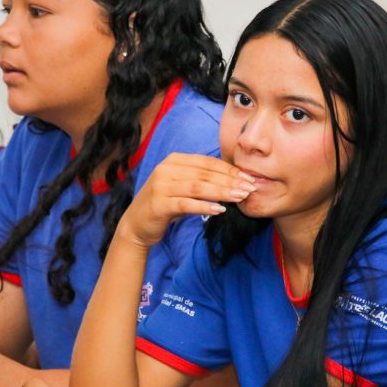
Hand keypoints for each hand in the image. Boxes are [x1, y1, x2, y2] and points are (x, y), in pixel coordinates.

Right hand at [117, 153, 255, 248]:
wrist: (136, 225)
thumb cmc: (165, 205)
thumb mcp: (182, 187)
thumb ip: (201, 180)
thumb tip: (235, 180)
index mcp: (174, 161)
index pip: (207, 162)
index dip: (229, 169)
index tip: (248, 178)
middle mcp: (166, 169)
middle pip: (205, 173)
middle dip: (230, 181)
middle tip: (250, 188)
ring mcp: (161, 186)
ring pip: (198, 187)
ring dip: (222, 192)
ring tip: (240, 197)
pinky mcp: (158, 204)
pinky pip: (186, 204)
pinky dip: (205, 206)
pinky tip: (220, 210)